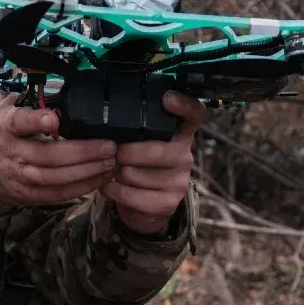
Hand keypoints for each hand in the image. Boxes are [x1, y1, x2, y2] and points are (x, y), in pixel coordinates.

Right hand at [0, 94, 116, 206]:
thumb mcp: (0, 112)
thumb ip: (26, 102)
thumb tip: (55, 88)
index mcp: (4, 127)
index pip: (19, 122)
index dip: (37, 120)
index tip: (55, 119)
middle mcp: (13, 153)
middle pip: (50, 155)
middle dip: (84, 152)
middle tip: (110, 147)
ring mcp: (20, 177)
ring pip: (57, 178)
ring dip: (87, 171)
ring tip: (110, 163)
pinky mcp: (27, 196)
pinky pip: (57, 195)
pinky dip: (80, 188)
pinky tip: (98, 180)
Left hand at [102, 91, 205, 235]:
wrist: (146, 206)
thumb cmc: (139, 165)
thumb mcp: (142, 141)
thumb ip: (135, 128)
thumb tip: (109, 121)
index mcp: (180, 133)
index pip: (195, 114)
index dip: (184, 105)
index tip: (167, 98)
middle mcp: (185, 155)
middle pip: (156, 151)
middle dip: (126, 153)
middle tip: (114, 153)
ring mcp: (179, 181)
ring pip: (136, 174)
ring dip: (117, 173)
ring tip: (113, 170)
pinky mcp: (169, 203)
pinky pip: (131, 195)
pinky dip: (113, 190)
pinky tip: (108, 186)